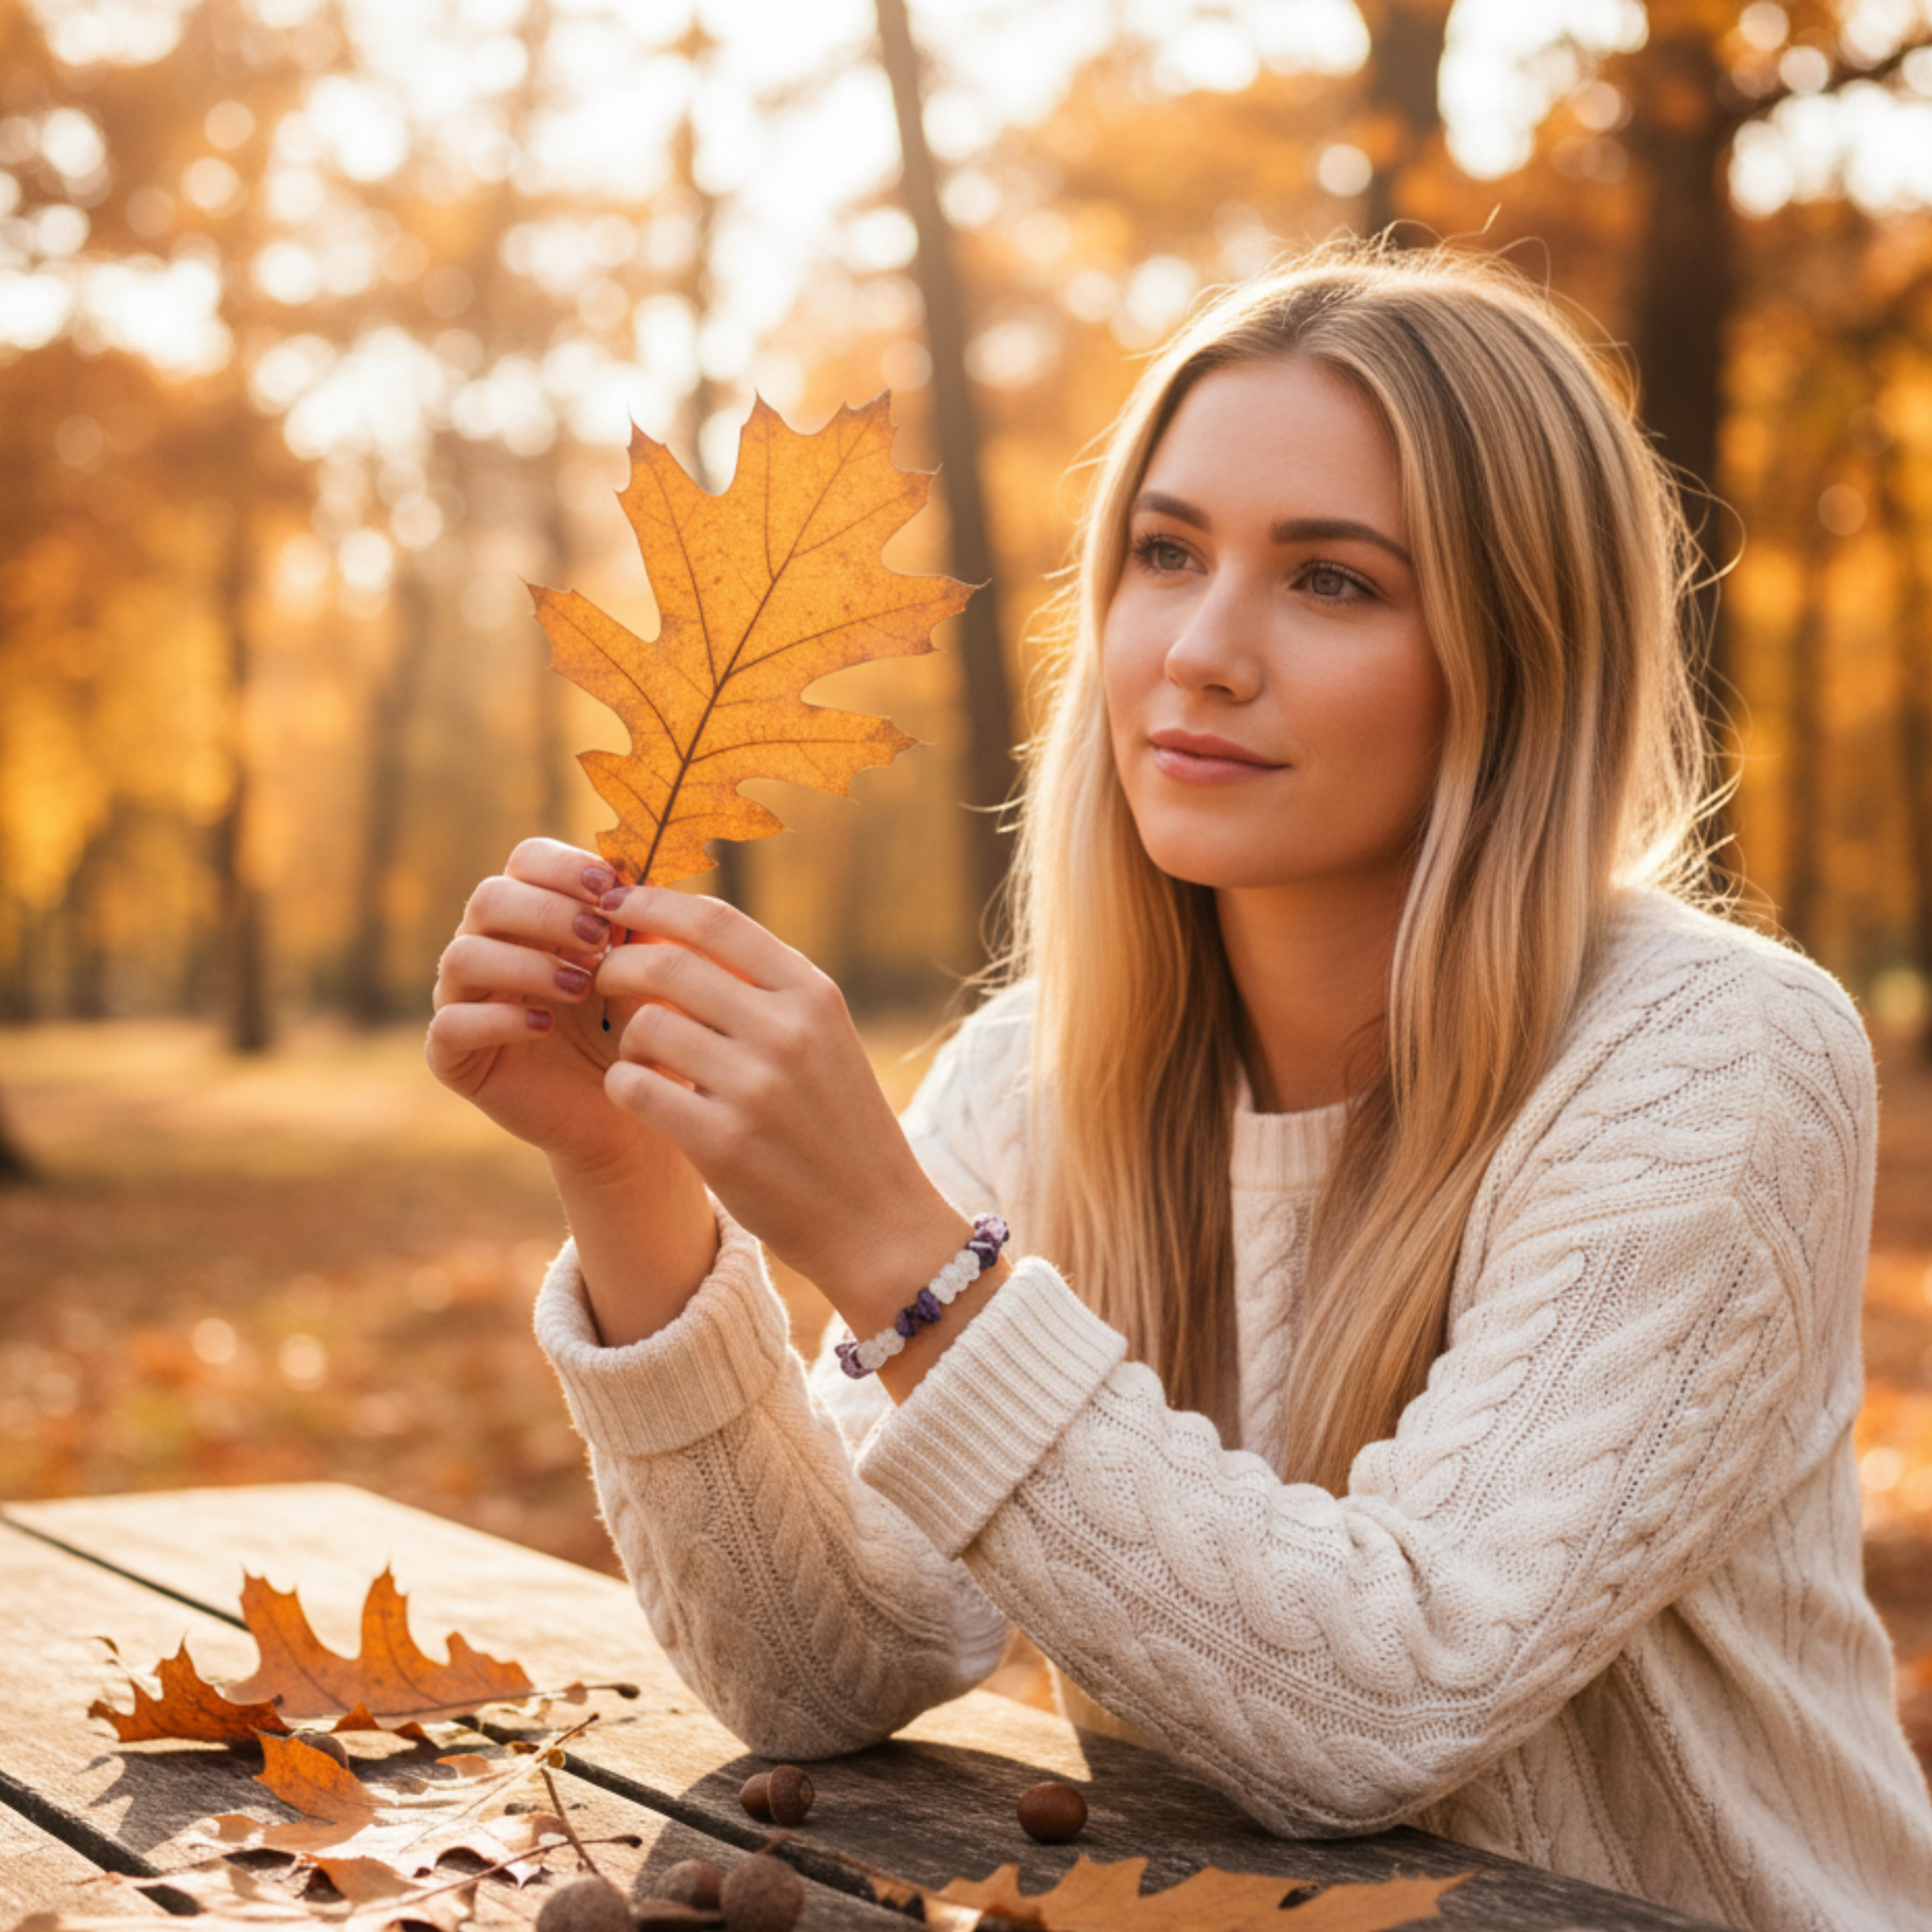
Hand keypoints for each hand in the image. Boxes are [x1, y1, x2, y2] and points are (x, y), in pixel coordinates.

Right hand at [426, 838, 663, 1179]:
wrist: (629, 1113)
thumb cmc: (639, 1030)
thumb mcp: (651, 972)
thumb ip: (645, 923)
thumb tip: (642, 869)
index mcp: (534, 914)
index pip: (527, 860)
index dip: (564, 867)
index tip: (610, 888)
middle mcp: (489, 947)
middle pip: (488, 898)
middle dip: (547, 911)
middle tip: (600, 939)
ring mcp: (463, 1000)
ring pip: (462, 956)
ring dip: (525, 964)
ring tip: (581, 987)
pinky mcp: (452, 1055)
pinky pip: (450, 1024)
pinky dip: (498, 1020)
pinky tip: (544, 1026)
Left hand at [596, 886, 968, 1324]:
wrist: (873, 1218)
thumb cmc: (834, 1119)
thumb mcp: (821, 1035)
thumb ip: (760, 985)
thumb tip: (671, 928)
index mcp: (812, 994)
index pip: (716, 920)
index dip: (653, 902)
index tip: (617, 905)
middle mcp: (787, 1031)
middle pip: (668, 964)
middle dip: (618, 964)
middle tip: (602, 979)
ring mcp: (756, 1087)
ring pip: (645, 1025)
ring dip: (625, 1036)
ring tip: (640, 1055)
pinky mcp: (722, 1143)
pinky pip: (633, 1087)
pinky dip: (622, 1085)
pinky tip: (641, 1096)